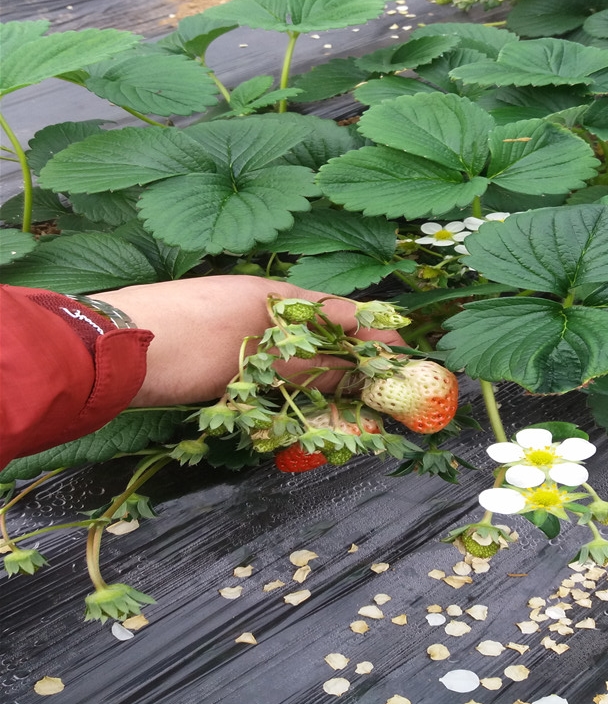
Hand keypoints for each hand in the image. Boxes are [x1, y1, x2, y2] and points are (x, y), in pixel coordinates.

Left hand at [94, 278, 403, 406]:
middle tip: (379, 394)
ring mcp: (236, 331)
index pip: (342, 314)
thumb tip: (359, 368)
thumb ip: (309, 360)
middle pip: (321, 335)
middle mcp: (260, 309)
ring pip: (295, 356)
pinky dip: (288, 387)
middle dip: (354, 362)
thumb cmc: (186, 342)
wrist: (106, 350)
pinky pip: (267, 370)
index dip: (376, 336)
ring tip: (348, 407)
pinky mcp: (216, 356)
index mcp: (276, 296)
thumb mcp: (255, 351)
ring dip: (323, 379)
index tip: (404, 359)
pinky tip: (295, 405)